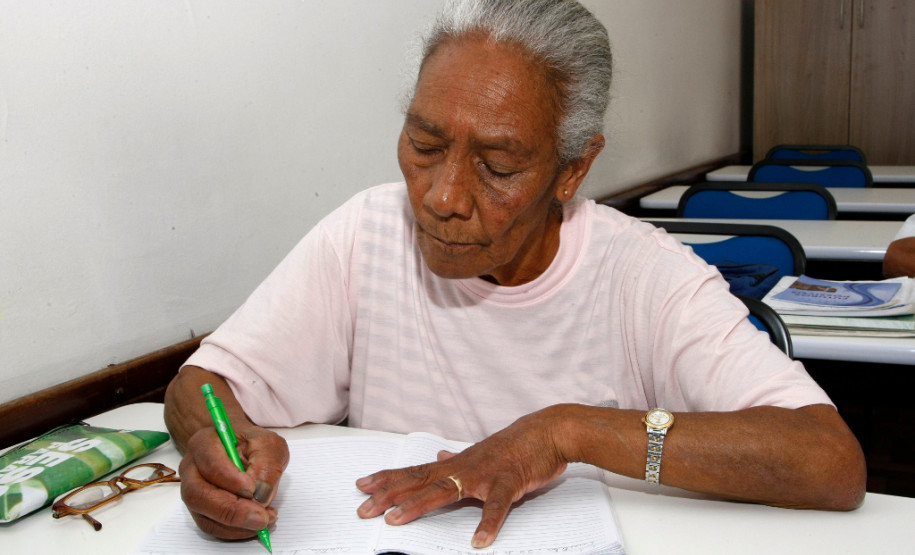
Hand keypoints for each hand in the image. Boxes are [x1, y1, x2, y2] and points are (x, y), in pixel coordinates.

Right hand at [177, 425, 288, 539]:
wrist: (242, 450)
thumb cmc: (252, 444)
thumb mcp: (268, 443)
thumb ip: (267, 463)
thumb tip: (261, 494)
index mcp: (205, 443)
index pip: (210, 464)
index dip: (230, 480)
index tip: (252, 489)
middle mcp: (192, 468)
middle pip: (198, 494)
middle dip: (231, 509)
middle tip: (260, 516)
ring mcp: (193, 491)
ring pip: (203, 515)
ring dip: (235, 524)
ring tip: (263, 520)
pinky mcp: (201, 509)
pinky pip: (211, 526)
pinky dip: (234, 531)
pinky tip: (254, 525)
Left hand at [355, 407, 568, 548]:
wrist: (548, 432)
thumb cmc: (517, 446)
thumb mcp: (482, 452)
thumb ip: (458, 460)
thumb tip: (440, 457)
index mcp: (458, 464)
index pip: (416, 472)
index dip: (388, 479)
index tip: (363, 485)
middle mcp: (464, 467)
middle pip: (420, 482)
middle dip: (389, 495)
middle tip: (363, 509)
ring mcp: (484, 474)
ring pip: (446, 490)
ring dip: (418, 506)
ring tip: (395, 521)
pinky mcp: (508, 482)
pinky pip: (497, 506)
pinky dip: (488, 523)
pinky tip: (478, 542)